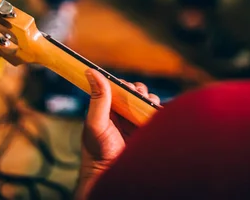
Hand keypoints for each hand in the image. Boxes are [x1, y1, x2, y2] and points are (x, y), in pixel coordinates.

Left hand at [75, 69, 159, 199]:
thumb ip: (97, 99)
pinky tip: (156, 111)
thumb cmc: (97, 153)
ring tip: (148, 103)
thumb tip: (91, 71)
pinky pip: (155, 115)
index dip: (124, 84)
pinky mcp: (147, 130)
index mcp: (108, 107)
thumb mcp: (95, 123)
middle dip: (139, 90)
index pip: (118, 87)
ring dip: (150, 98)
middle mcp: (122, 112)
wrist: (110, 176)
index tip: (126, 86)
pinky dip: (158, 110)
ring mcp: (135, 121)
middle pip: (135, 92)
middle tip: (138, 95)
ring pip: (147, 101)